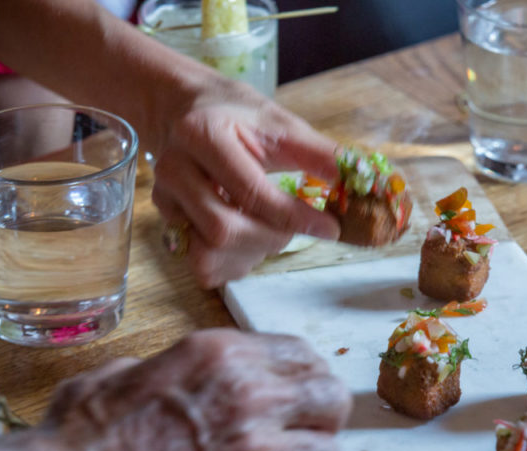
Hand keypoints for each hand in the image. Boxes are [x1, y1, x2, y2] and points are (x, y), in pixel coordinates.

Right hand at [42, 328, 351, 450]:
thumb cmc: (83, 437)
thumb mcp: (122, 373)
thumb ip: (166, 367)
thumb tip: (167, 372)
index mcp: (222, 355)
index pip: (302, 355)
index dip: (306, 378)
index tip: (300, 394)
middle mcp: (251, 395)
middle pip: (332, 400)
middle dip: (321, 419)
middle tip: (302, 436)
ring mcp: (260, 450)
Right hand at [149, 77, 341, 288]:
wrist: (185, 110)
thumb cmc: (237, 116)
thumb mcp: (280, 124)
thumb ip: (319, 153)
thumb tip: (361, 178)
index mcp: (201, 135)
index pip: (250, 192)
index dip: (296, 217)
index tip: (332, 228)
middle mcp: (174, 170)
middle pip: (224, 231)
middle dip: (273, 236)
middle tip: (297, 224)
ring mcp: (165, 200)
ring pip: (210, 253)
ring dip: (253, 251)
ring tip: (270, 227)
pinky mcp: (168, 222)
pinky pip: (203, 264)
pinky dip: (235, 260)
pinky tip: (248, 237)